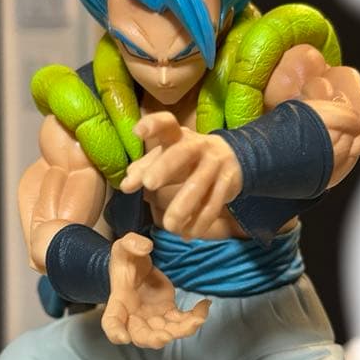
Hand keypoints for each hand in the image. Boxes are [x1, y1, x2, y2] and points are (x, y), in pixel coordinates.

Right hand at [101, 232, 210, 347]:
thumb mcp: (123, 247)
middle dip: (153, 339)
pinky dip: (195, 317)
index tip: (122, 337)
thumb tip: (145, 247)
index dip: (115, 331)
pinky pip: (183, 321)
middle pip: (142, 335)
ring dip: (182, 331)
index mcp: (119, 302)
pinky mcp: (168, 313)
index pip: (112, 320)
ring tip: (197, 320)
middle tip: (165, 337)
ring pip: (166, 332)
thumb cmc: (126, 260)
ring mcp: (153, 318)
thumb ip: (131, 244)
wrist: (137, 265)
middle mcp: (134, 316)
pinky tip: (205, 306)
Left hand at [119, 113, 242, 235]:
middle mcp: (198, 146)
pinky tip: (188, 234)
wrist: (233, 157)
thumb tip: (125, 186)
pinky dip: (200, 222)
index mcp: (179, 137)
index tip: (138, 132)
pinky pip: (214, 204)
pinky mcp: (228, 183)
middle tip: (149, 184)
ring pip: (199, 185)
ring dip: (184, 206)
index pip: (166, 125)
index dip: (153, 126)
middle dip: (166, 167)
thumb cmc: (188, 158)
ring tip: (169, 226)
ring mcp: (216, 164)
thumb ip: (144, 170)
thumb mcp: (168, 157)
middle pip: (182, 153)